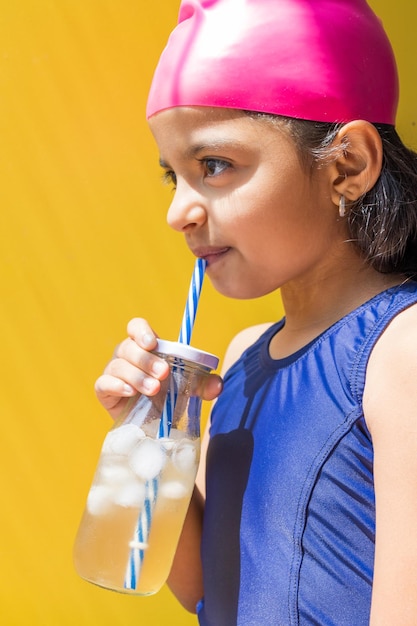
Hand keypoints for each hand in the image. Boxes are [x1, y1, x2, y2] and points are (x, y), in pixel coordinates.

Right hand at [95, 318, 222, 419]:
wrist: (154, 426)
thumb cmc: (169, 399)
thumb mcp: (189, 390)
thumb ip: (204, 384)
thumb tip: (217, 383)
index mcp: (145, 348)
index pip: (136, 327)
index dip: (141, 331)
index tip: (152, 343)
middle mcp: (127, 356)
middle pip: (127, 346)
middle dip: (146, 359)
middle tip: (163, 374)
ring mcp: (114, 373)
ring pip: (117, 365)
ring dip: (136, 375)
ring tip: (153, 389)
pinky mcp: (105, 392)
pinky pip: (103, 383)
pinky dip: (116, 385)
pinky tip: (130, 393)